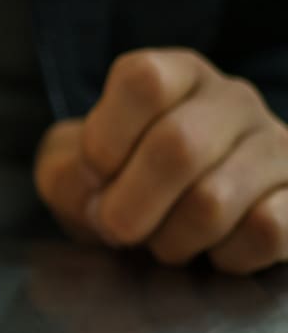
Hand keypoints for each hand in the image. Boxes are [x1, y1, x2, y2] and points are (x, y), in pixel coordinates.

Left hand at [34, 49, 287, 273]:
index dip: (105, 140)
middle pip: (177, 147)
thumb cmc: (116, 186)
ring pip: (215, 201)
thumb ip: (66, 175)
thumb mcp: (72, 172)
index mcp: (174, 76)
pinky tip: (213, 250)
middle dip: (130, 207)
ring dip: (171, 240)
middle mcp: (233, 100)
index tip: (94, 174)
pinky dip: (224, 257)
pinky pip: (266, 232)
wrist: (167, 220)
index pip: (143, 81)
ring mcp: (277, 145)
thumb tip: (98, 197)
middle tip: (118, 229)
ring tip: (164, 240)